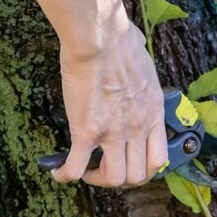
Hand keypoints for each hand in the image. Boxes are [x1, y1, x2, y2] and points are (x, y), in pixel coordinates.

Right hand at [31, 0, 167, 187]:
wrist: (100, 38)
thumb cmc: (120, 41)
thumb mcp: (144, 65)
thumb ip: (141, 75)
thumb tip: (136, 53)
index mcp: (153, 113)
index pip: (159, 160)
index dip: (143, 170)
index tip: (128, 163)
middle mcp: (138, 128)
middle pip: (136, 175)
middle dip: (119, 178)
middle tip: (103, 168)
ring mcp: (113, 133)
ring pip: (112, 178)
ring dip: (96, 179)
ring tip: (85, 169)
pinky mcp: (87, 131)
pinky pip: (76, 166)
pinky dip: (65, 174)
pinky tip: (58, 172)